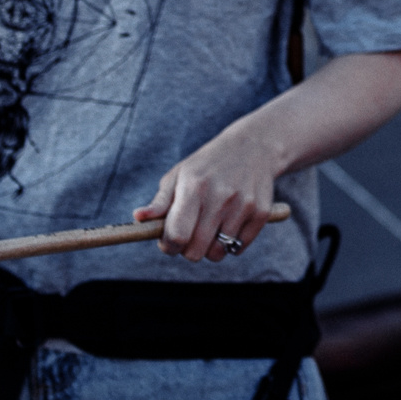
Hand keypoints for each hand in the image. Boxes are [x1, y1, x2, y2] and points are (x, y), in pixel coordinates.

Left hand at [137, 126, 279, 262]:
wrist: (254, 146)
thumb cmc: (207, 165)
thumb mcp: (180, 175)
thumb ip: (159, 202)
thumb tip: (138, 219)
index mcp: (194, 187)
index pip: (177, 236)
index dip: (168, 246)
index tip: (169, 240)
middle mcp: (220, 197)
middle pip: (195, 251)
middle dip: (187, 249)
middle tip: (190, 234)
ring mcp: (244, 205)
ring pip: (218, 254)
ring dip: (210, 248)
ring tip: (210, 229)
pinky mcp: (261, 213)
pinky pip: (239, 248)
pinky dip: (231, 243)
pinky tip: (229, 223)